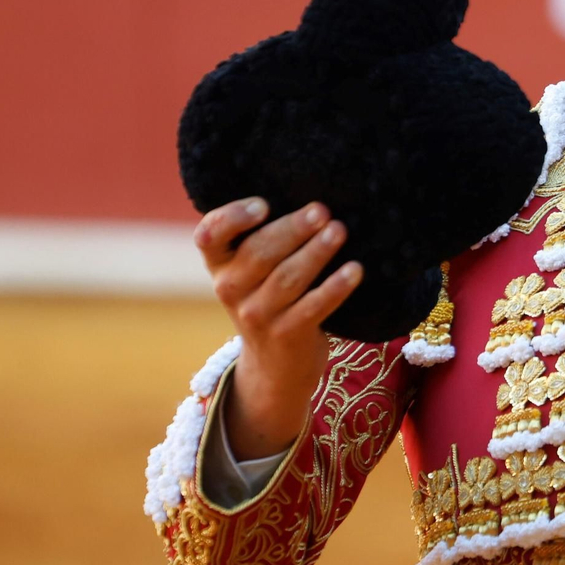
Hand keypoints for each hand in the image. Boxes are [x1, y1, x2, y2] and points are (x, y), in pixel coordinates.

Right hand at [195, 197, 362, 458]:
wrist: (275, 364)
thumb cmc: (269, 299)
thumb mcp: (251, 272)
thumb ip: (262, 237)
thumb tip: (310, 200)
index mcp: (220, 264)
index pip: (209, 235)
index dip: (232, 218)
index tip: (263, 204)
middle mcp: (230, 289)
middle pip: (259, 252)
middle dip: (293, 229)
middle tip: (322, 211)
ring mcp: (256, 315)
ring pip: (287, 278)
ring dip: (316, 252)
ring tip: (339, 231)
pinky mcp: (286, 334)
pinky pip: (313, 306)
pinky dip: (335, 287)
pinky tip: (355, 270)